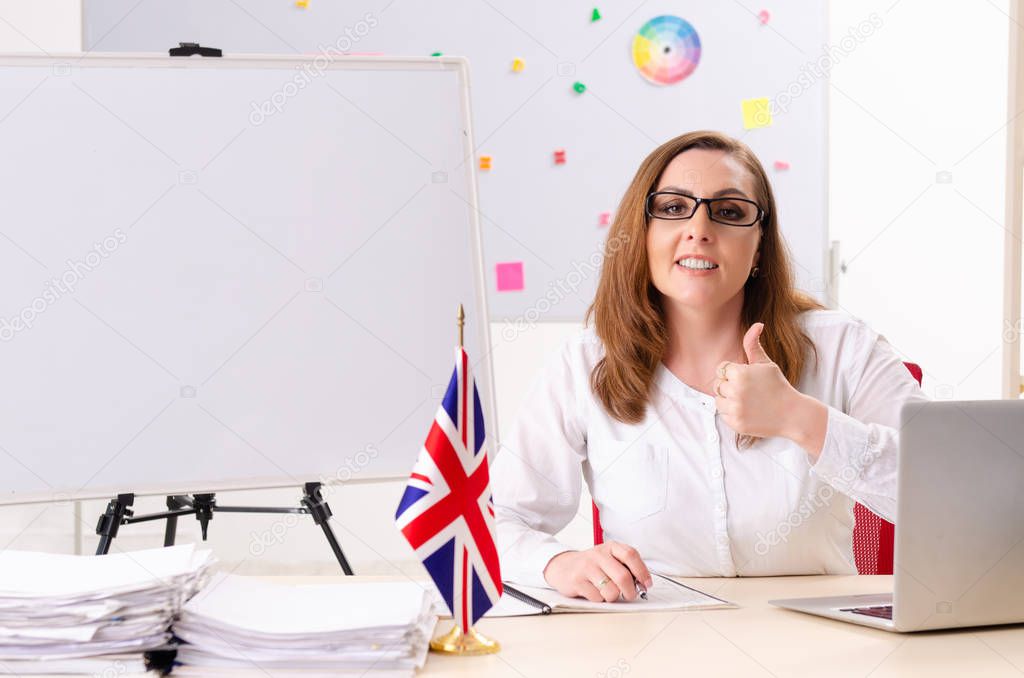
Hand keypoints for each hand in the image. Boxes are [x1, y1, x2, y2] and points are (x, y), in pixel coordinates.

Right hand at [542, 541, 652, 601]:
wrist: (563, 566)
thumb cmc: (592, 565)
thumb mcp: (609, 559)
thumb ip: (625, 567)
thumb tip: (642, 584)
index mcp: (610, 547)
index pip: (631, 555)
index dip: (642, 571)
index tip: (646, 583)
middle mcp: (598, 554)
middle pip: (623, 576)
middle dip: (630, 591)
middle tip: (629, 595)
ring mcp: (587, 567)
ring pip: (611, 591)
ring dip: (613, 597)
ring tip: (607, 592)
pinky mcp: (577, 580)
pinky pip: (597, 597)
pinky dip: (599, 599)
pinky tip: (594, 591)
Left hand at [712, 322, 805, 438]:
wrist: (791, 414)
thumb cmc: (778, 386)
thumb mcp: (766, 364)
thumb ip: (754, 344)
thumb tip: (757, 324)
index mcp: (740, 374)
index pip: (722, 369)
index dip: (733, 372)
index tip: (747, 378)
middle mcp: (735, 391)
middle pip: (717, 384)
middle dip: (729, 386)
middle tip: (747, 390)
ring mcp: (735, 409)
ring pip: (718, 400)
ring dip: (728, 400)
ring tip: (747, 400)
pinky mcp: (736, 424)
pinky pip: (723, 415)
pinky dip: (732, 413)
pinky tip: (747, 410)